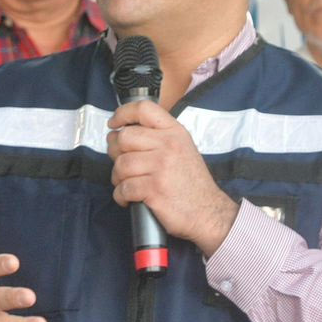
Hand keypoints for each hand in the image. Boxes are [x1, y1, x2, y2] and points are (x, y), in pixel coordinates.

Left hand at [107, 100, 237, 256]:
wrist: (208, 212)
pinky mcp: (154, 189)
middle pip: (124, 137)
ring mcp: (161, 167)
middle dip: (115, 152)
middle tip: (121, 163)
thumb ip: (159, 137)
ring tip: (127, 184)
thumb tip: (123, 133)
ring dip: (118, 177)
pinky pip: (123, 188)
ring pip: (121, 164)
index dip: (122, 113)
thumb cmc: (193, 184)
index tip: (114, 123)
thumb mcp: (183, 149)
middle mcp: (168, 145)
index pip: (144, 109)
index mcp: (175, 132)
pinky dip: (121, 196)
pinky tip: (129, 199)